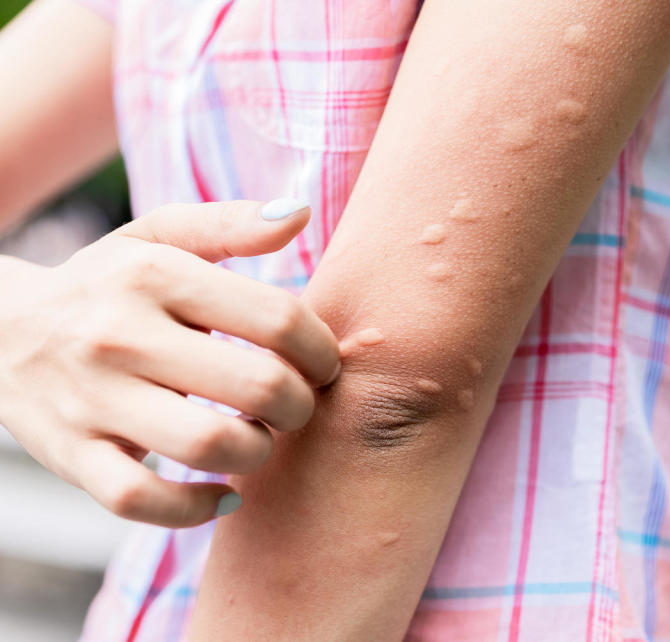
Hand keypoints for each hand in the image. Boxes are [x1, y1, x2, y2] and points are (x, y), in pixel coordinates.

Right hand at [0, 199, 339, 526]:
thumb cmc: (106, 283)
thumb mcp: (157, 236)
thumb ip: (231, 223)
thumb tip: (299, 213)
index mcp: (156, 274)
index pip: (279, 319)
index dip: (322, 351)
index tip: (322, 364)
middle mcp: (121, 334)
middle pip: (259, 386)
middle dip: (301, 406)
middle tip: (297, 405)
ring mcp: (92, 398)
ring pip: (209, 444)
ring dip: (259, 453)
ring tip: (259, 439)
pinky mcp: (70, 455)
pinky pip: (142, 500)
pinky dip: (196, 508)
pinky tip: (223, 492)